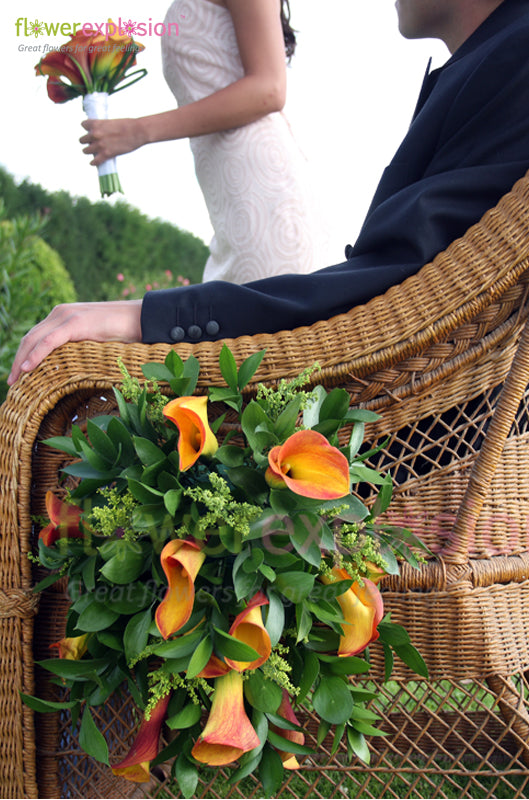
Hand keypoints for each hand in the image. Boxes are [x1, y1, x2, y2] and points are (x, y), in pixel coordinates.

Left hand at [7, 300, 142, 385]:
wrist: (142, 318)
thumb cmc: (124, 332)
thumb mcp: (94, 339)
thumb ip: (79, 346)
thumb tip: (70, 367)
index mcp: (63, 316)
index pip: (35, 336)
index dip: (24, 355)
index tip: (19, 375)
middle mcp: (60, 313)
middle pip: (29, 338)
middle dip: (17, 360)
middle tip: (11, 382)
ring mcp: (66, 316)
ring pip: (33, 340)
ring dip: (21, 361)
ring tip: (14, 380)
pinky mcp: (74, 323)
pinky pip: (48, 342)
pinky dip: (34, 356)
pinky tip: (26, 369)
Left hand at [80, 118, 145, 165]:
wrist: (137, 131)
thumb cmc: (127, 125)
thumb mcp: (112, 122)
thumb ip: (104, 127)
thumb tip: (102, 133)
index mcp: (97, 123)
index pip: (83, 124)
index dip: (87, 128)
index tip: (91, 131)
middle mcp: (95, 134)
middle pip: (82, 140)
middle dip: (87, 141)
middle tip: (92, 143)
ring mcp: (100, 145)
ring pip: (85, 151)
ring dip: (89, 151)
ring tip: (93, 152)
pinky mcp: (106, 154)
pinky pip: (95, 161)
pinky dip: (94, 162)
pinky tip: (94, 162)